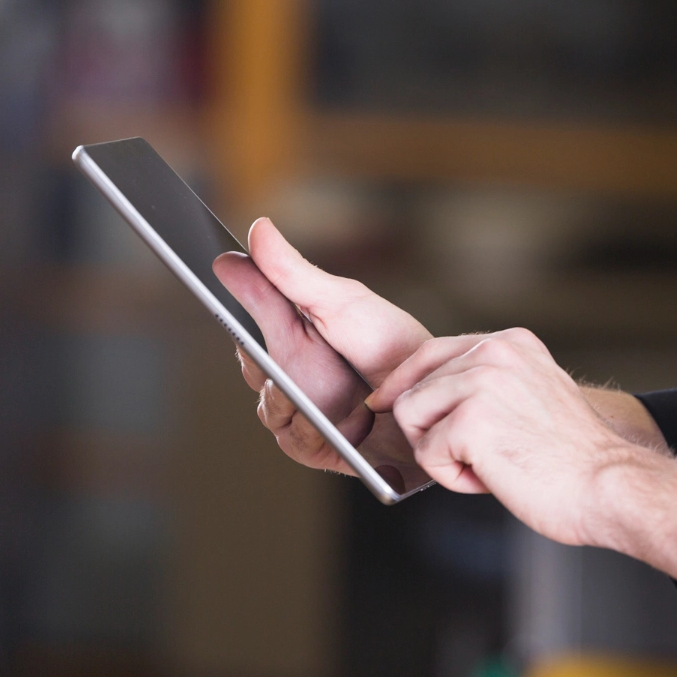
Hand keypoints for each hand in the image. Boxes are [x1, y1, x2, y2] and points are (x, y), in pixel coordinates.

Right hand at [212, 218, 432, 490]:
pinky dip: (311, 429)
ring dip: (290, 398)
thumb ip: (292, 273)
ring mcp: (305, 410)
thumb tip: (256, 230)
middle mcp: (295, 371)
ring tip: (321, 389)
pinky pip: (294, 441)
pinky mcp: (320, 446)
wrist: (436, 393)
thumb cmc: (393, 345)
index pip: (245, 327)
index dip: (240, 322)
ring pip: (267, 408)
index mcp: (294, 333)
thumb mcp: (340, 302)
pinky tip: (337, 419)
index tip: (243, 317)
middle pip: (253, 368)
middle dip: (268, 361)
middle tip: (294, 353)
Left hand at [367, 328, 645, 545]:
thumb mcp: (533, 395)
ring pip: (411, 418)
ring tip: (489, 465)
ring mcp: (481, 383)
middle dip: (433, 431)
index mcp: (511, 342)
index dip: (403, 383)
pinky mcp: (470, 421)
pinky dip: (454, 478)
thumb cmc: (574, 457)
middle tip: (479, 457)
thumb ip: (489, 383)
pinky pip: (426, 455)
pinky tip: (494, 477)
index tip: (385, 402)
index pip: (431, 352)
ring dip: (442, 454)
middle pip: (412, 388)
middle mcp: (494, 352)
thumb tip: (430, 393)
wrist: (607, 485)